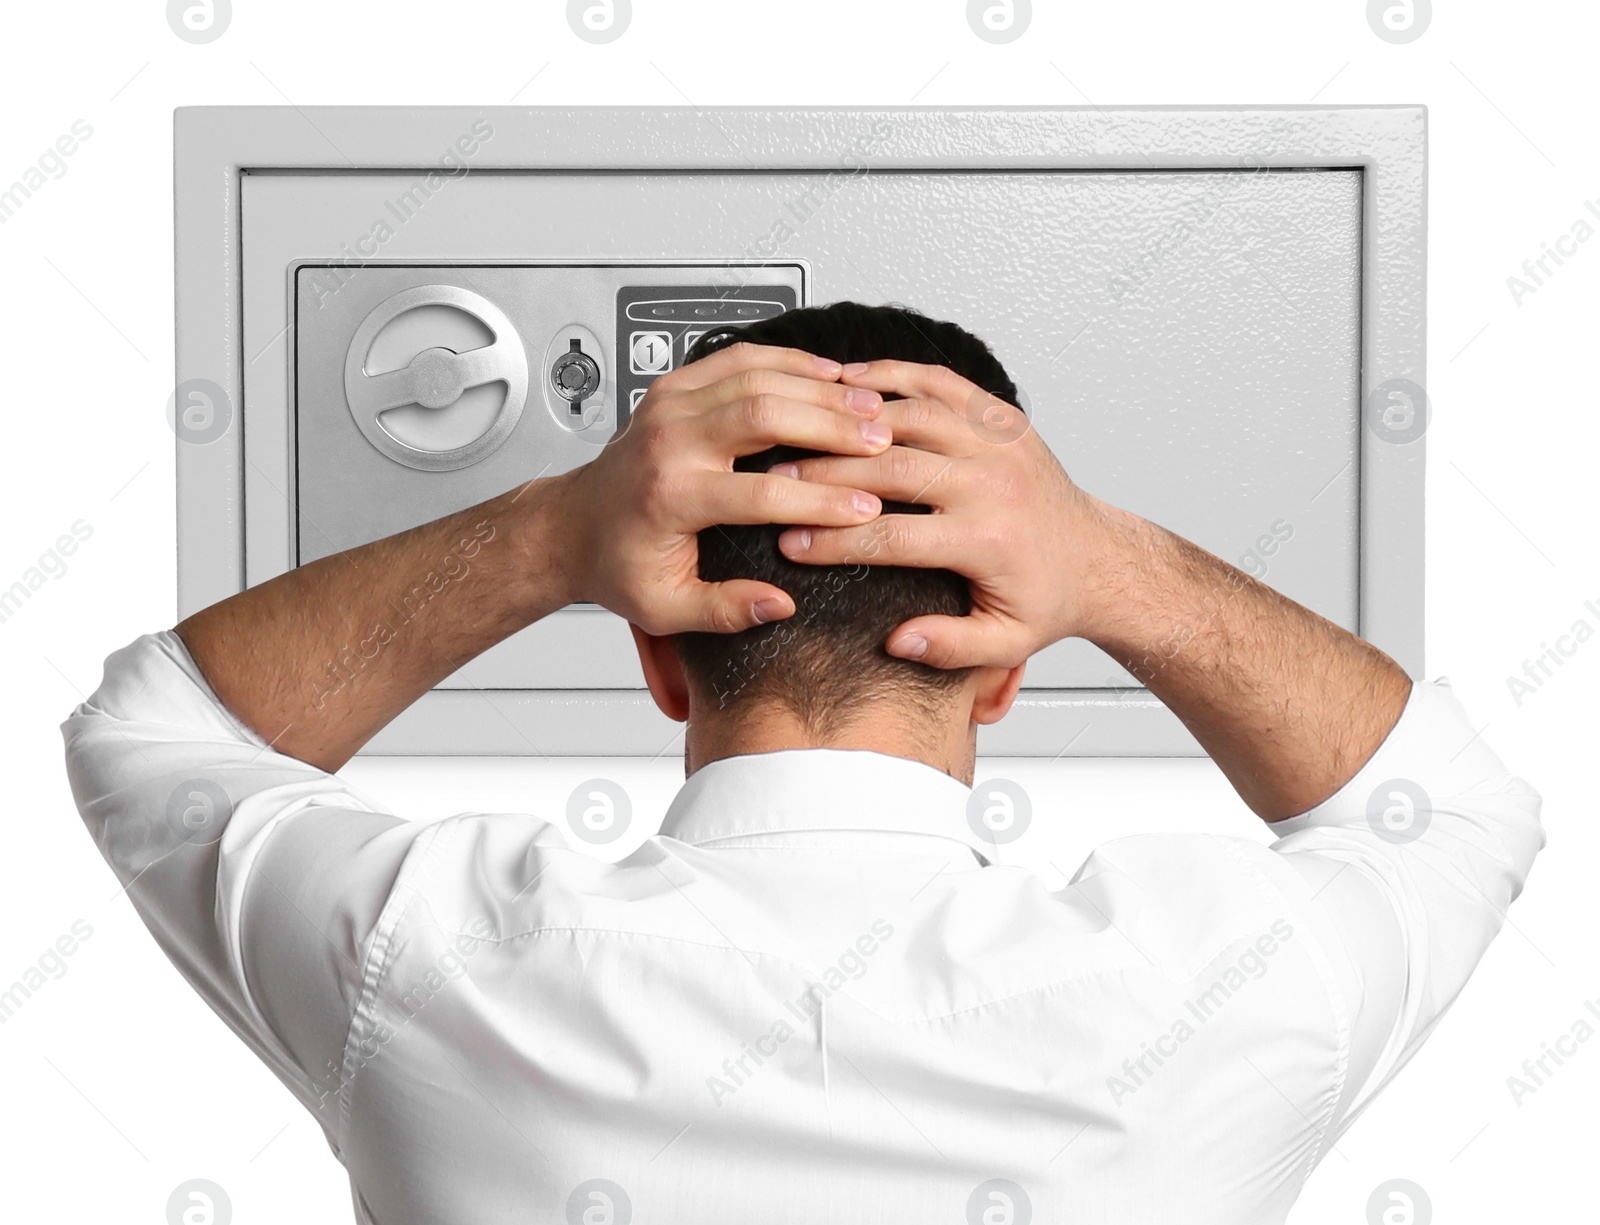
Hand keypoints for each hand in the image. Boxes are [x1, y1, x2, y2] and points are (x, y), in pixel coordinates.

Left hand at [556, 343, 892, 635]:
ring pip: (756, 376)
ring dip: (819, 387)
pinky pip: (739, 358)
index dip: (822, 501)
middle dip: (831, 425)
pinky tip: (829, 373)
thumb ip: (725, 609)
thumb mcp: (665, 608)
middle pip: (764, 414)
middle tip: (882, 439)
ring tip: (869, 404)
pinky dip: (788, 360)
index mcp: (670, 496)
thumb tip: (781, 605)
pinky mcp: (675, 387)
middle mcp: (668, 441)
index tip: (866, 510)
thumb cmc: (619, 565)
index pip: (762, 493)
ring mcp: (669, 405)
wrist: (573, 526)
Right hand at [773, 360, 1113, 668]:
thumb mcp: (1004, 641)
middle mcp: (994, 483)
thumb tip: (897, 640)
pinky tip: (853, 378)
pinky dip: (895, 375)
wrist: (1096, 558)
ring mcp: (999, 443)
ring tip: (800, 427)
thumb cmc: (1045, 599)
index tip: (790, 544)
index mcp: (989, 539)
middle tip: (777, 479)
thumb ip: (950, 646)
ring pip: (912, 416)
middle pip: (892, 469)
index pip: (893, 536)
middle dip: (827, 475)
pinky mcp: (1001, 418)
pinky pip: (942, 384)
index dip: (834, 541)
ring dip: (852, 421)